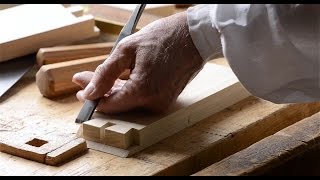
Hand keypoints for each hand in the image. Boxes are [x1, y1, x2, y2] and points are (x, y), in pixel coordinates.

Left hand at [72, 11, 203, 113]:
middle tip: (86, 78)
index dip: (92, 98)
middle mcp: (154, 103)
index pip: (109, 104)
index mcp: (143, 90)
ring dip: (115, 90)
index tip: (80, 87)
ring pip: (130, 102)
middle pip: (119, 104)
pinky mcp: (167, 99)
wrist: (194, 37)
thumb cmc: (163, 37)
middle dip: (101, 91)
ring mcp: (163, 103)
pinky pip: (142, 99)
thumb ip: (105, 74)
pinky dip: (130, 90)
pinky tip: (121, 79)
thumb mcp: (127, 49)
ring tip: (103, 76)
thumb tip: (89, 92)